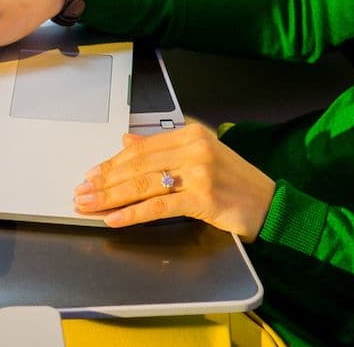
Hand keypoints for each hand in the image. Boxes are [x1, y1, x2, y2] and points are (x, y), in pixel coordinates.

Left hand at [74, 123, 275, 241]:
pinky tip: (114, 219)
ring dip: (110, 197)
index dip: (111, 163)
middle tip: (81, 192)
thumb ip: (163, 148)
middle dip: (104, 181)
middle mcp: (193, 148)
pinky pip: (159, 206)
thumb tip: (127, 141)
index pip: (140, 149)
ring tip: (89, 205)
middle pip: (137, 166)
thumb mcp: (200, 156)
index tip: (90, 174)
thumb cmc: (235, 182)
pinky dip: (132, 214)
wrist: (272, 205)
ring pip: (143, 185)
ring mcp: (199, 172)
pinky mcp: (203, 197)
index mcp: (190, 134)